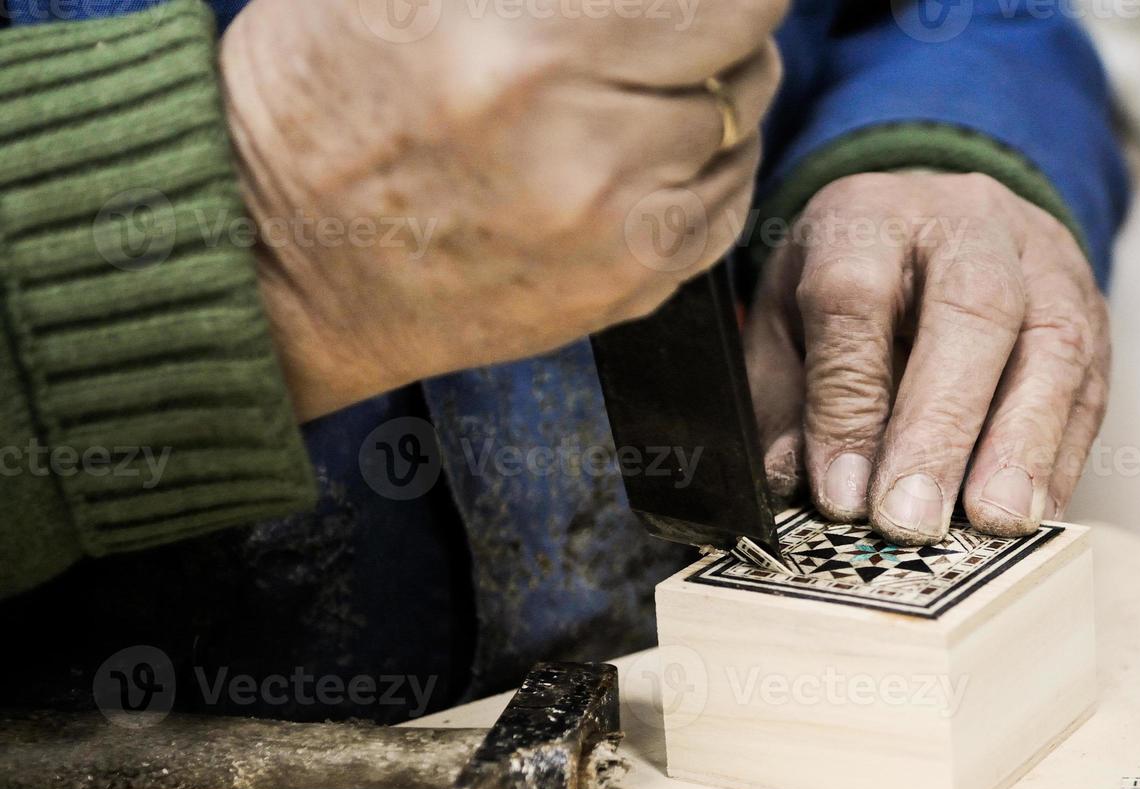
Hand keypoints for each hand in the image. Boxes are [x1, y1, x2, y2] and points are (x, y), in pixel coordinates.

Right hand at [221, 0, 785, 419]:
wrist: (275, 265)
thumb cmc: (319, 101)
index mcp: (523, 43)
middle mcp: (580, 143)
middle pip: (742, 44)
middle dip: (716, 17)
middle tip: (661, 20)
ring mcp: (613, 230)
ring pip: (740, 124)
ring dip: (706, 91)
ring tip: (629, 88)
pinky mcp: (626, 289)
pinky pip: (727, 204)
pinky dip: (704, 166)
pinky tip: (642, 152)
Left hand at [745, 172, 1109, 542]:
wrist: (937, 218)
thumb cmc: (849, 279)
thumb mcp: (785, 318)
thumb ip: (787, 399)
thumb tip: (805, 484)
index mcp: (867, 216)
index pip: (856, 298)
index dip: (849, 403)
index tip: (842, 493)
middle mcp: (967, 224)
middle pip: (971, 311)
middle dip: (943, 426)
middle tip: (915, 517)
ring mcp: (1043, 263)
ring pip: (1050, 344)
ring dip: (1023, 445)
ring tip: (994, 521)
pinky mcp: (1091, 312)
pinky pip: (1089, 384)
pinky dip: (1061, 456)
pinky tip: (1034, 513)